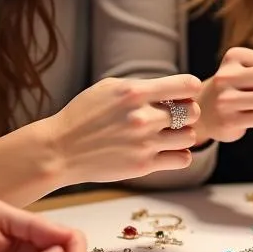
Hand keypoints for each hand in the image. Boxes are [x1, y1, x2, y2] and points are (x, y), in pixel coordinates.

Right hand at [45, 75, 202, 185]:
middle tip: (172, 116)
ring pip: (190, 137)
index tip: (180, 94)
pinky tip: (164, 150)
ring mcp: (144, 143)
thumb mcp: (110, 88)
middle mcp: (143, 117)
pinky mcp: (143, 166)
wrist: (60, 150)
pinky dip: (178, 155)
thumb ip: (143, 86)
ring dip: (182, 135)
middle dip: (187, 112)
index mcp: (136, 93)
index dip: (188, 89)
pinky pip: (182, 159)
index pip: (187, 85)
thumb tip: (175, 87)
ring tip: (166, 134)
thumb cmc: (84, 115)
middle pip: (193, 112)